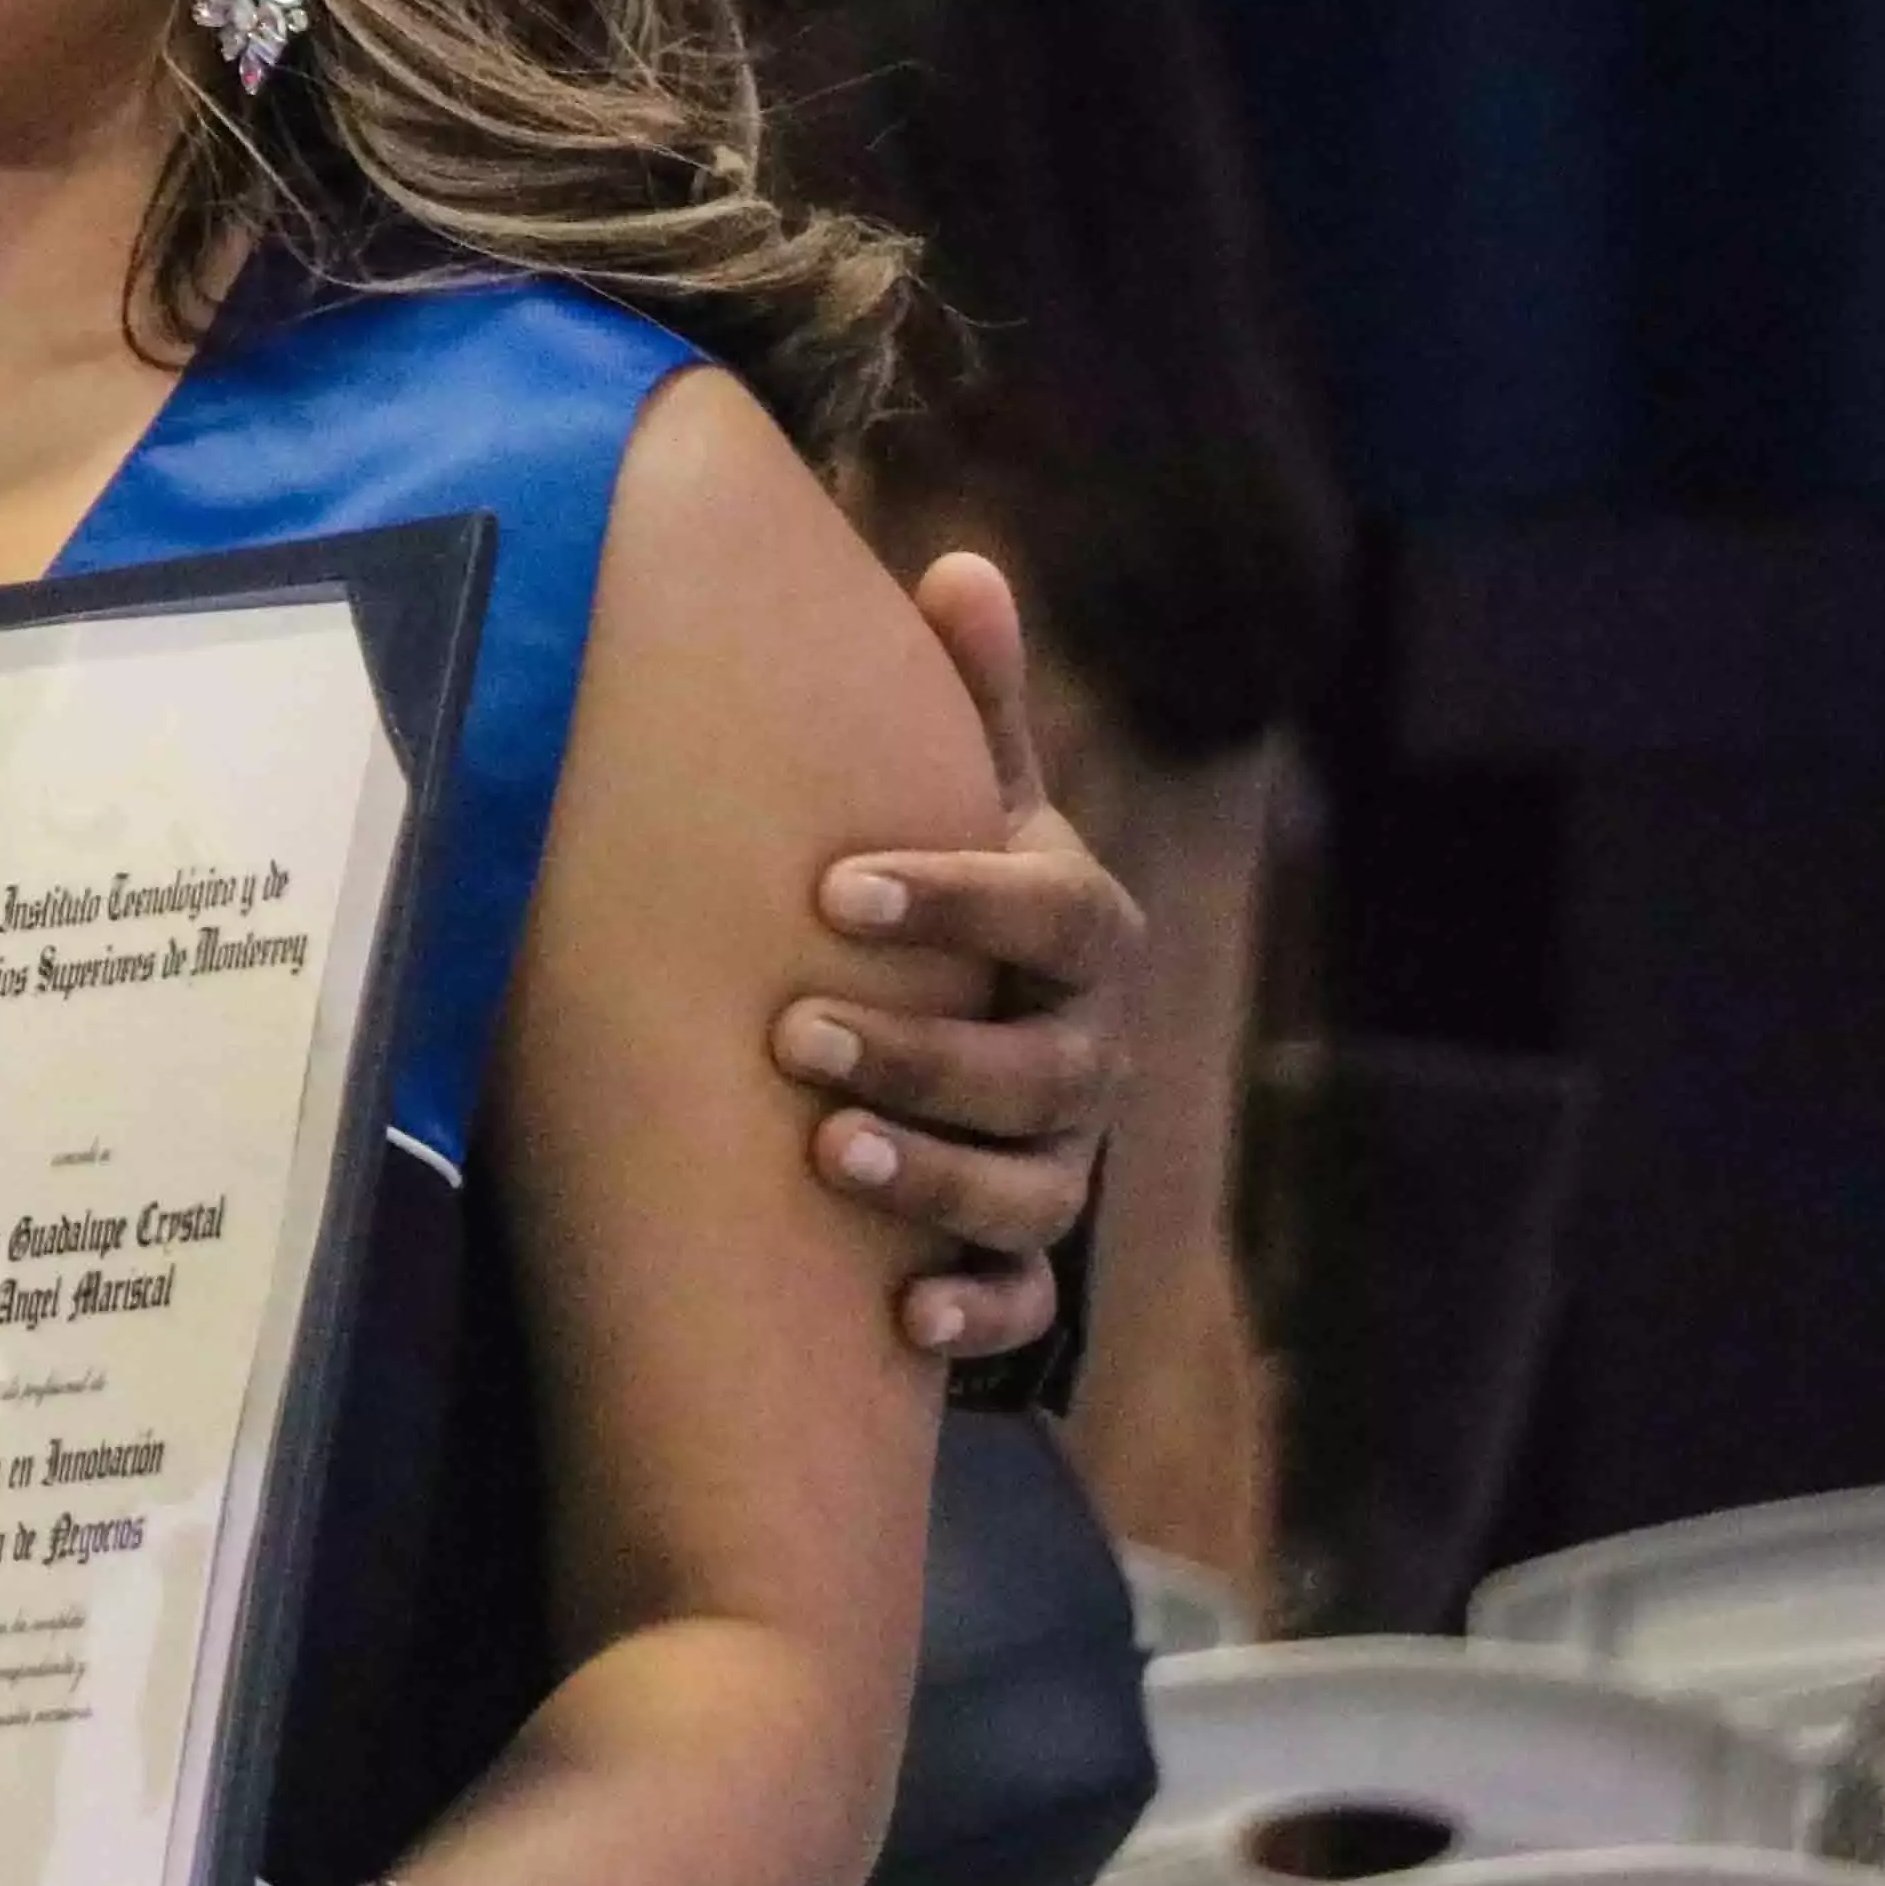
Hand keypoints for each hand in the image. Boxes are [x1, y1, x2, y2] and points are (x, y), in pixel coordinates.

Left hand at [782, 551, 1136, 1363]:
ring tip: (826, 1159)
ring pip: (1035, 1185)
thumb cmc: (958, 890)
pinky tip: (903, 1321)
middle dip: (924, 1053)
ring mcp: (1064, 1153)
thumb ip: (967, 698)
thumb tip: (958, 564)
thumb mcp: (967, 797)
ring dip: (937, 1179)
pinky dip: (978, 1315)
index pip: (1049, 907)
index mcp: (1079, 927)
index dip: (955, 896)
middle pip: (1040, 1065)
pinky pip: (1030, 1302)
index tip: (834, 888)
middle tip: (796, 1035)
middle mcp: (1088, 1046)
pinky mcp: (1027, 1250)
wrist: (992, 1022)